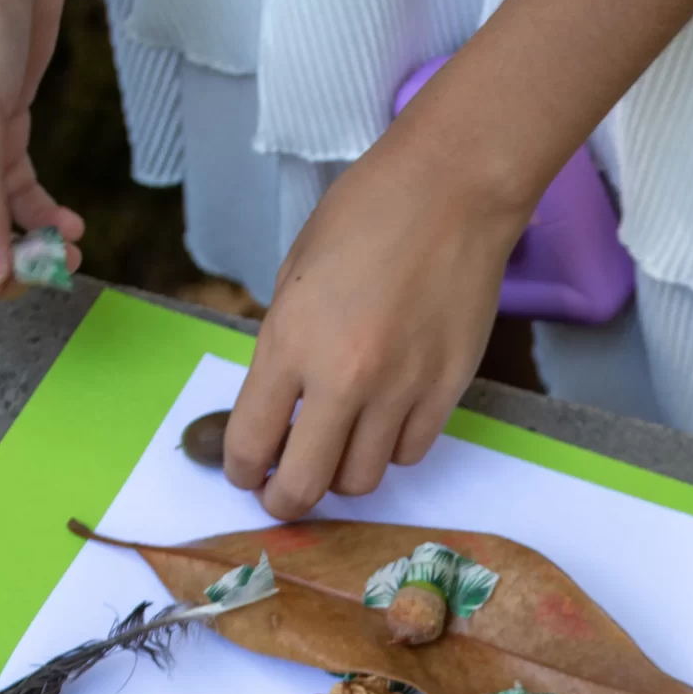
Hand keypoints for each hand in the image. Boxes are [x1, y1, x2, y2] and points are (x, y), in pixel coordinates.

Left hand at [222, 137, 529, 518]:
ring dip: (341, 475)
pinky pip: (409, 452)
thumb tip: (279, 408)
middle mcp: (344, 378)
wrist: (452, 192)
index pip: (252, 443)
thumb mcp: (295, 275)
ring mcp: (401, 389)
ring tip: (338, 450)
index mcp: (290, 342)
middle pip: (305, 485)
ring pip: (362, 479)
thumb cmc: (364, 215)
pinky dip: (390, 448)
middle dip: (284, 501)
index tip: (244, 474)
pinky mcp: (447, 390)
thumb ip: (284, 348)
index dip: (241, 472)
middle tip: (283, 493)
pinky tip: (384, 421)